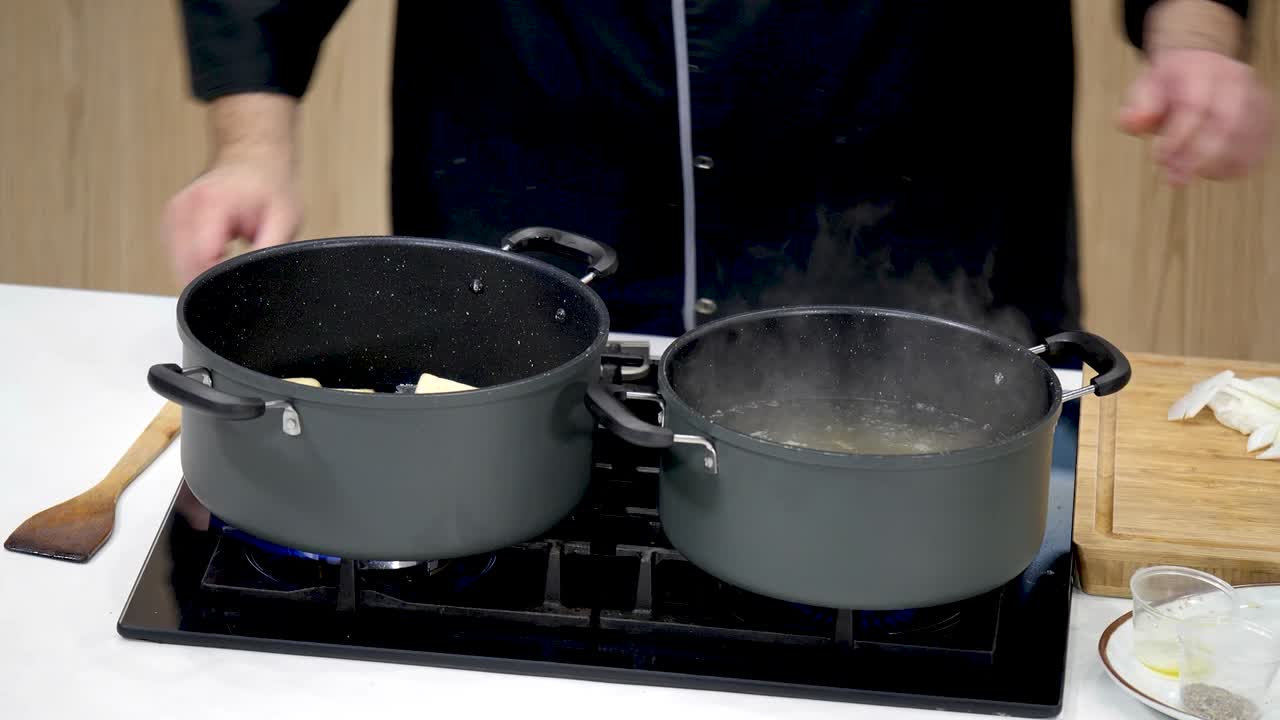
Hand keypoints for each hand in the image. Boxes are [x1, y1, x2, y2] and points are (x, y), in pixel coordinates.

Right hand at [163, 148, 301, 283]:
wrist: (253, 158)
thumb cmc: (269, 185)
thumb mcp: (285, 220)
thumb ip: (271, 250)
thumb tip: (260, 278)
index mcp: (210, 205)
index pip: (202, 261)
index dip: (221, 280)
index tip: (239, 281)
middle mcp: (184, 209)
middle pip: (185, 267)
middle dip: (213, 279)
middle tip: (239, 269)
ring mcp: (173, 215)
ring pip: (179, 266)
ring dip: (203, 270)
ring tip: (229, 253)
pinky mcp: (171, 223)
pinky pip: (177, 257)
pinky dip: (196, 262)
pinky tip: (217, 251)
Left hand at [1118, 48, 1272, 184]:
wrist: (1202, 68)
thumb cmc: (1171, 84)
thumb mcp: (1146, 89)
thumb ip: (1137, 107)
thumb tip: (1131, 122)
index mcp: (1202, 68)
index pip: (1197, 105)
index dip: (1178, 137)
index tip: (1159, 158)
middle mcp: (1236, 79)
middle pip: (1227, 123)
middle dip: (1197, 157)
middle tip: (1173, 178)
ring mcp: (1256, 98)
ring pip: (1245, 139)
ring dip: (1212, 165)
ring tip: (1185, 174)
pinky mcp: (1265, 119)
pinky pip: (1255, 150)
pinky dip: (1231, 167)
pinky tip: (1207, 171)